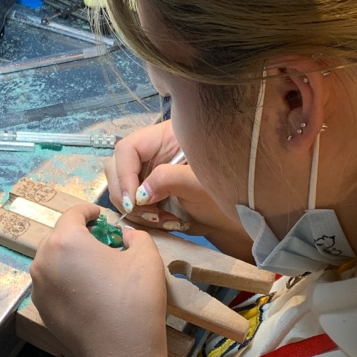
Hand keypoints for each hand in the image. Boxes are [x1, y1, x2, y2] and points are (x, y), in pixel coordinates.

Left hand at [29, 203, 167, 356]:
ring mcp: (39, 288)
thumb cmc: (135, 300)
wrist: (121, 353)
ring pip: (52, 262)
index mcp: (66, 241)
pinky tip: (87, 292)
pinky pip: (52, 284)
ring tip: (93, 268)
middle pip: (59, 237)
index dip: (89, 211)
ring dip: (70, 259)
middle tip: (101, 242)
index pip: (73, 214)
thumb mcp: (146, 257)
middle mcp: (43, 261)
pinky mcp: (42, 310)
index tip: (100, 216)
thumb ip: (135, 236)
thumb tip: (124, 236)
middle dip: (79, 235)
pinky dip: (65, 281)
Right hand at [106, 120, 253, 260]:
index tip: (132, 202)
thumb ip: (168, 180)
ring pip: (120, 187)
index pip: (128, 148)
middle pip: (117, 166)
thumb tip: (138, 194)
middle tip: (148, 214)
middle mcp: (154, 150)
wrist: (239, 216)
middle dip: (125, 194)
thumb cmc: (230, 192)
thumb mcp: (200, 183)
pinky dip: (141, 216)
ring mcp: (149, 171)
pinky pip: (130, 203)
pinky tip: (163, 221)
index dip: (124, 174)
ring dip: (135, 209)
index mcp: (166, 136)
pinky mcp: (149, 190)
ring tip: (162, 220)